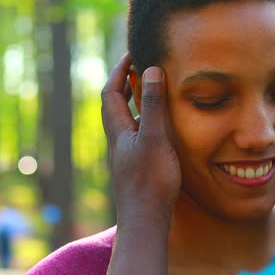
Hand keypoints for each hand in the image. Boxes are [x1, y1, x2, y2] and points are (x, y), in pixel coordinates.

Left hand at [101, 54, 180, 225]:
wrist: (146, 220)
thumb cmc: (151, 181)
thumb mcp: (155, 138)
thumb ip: (154, 105)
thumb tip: (151, 70)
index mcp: (118, 130)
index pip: (110, 92)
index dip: (118, 71)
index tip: (132, 54)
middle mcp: (118, 140)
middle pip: (115, 105)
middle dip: (126, 84)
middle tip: (142, 68)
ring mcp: (127, 154)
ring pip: (128, 120)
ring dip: (137, 103)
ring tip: (155, 92)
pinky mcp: (137, 166)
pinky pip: (139, 134)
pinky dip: (147, 122)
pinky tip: (163, 127)